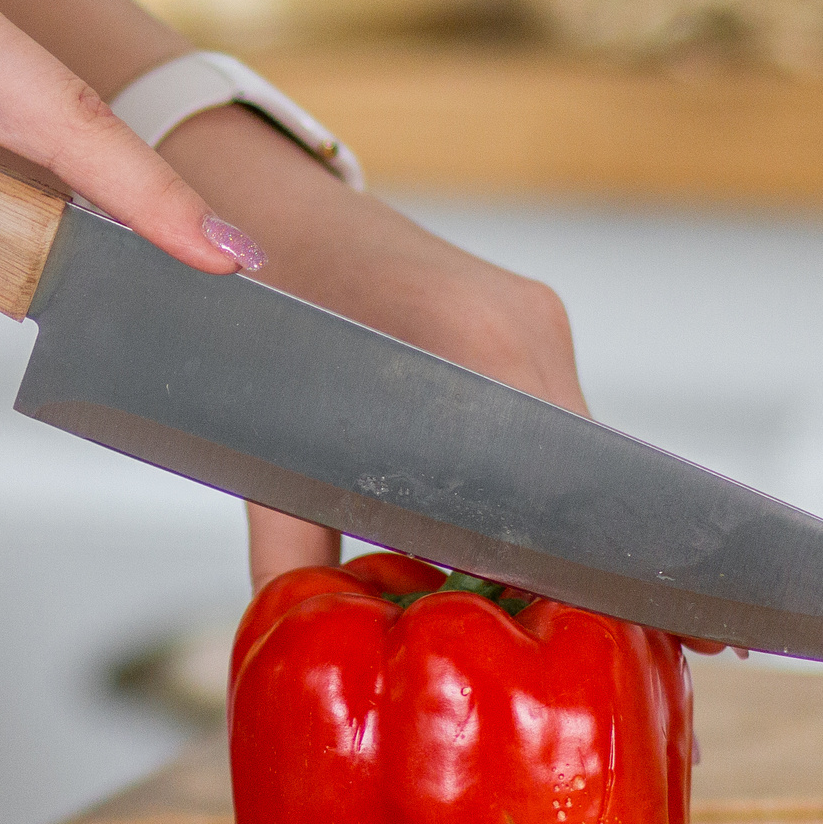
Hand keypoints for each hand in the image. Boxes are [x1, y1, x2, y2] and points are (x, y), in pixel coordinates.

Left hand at [0, 0, 588, 591]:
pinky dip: (522, 475)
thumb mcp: (259, 431)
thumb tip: (293, 624)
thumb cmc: (246, 299)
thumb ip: (286, 537)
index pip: (559, 482)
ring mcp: (531, 315)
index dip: (569, 560)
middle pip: (574, 473)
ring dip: (538, 514)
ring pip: (564, 449)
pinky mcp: (522, 318)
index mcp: (476, 341)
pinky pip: (543, 417)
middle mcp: (524, 323)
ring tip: (510, 586)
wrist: (247, 195)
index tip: (576, 621)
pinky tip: (489, 524)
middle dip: (558, 552)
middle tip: (545, 627)